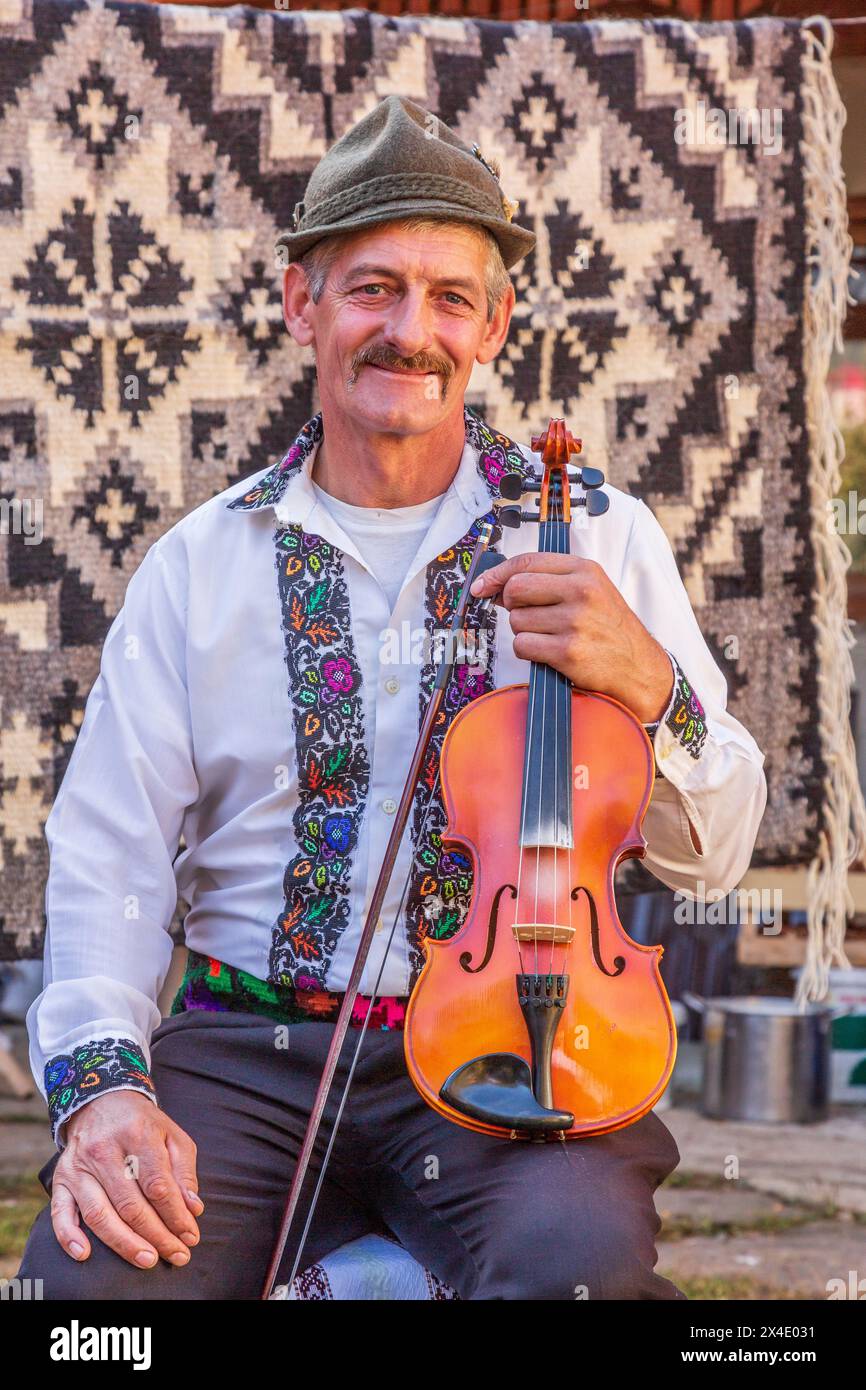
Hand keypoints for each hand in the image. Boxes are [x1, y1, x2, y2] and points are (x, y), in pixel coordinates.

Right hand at [51, 1090, 202, 1268]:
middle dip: (156, 1236)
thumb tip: (193, 1209)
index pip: (157, 1185)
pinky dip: (69, 1236)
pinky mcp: (61, 1178)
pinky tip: (85, 1255)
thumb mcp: (173, 1136)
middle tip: (176, 1255)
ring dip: (124, 1243)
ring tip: (148, 1260)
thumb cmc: (144, 1125)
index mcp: (137, 1134)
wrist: (103, 1102)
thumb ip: (185, 1172)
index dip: (176, 1216)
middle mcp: (105, 1150)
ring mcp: (79, 1166)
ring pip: (99, 1213)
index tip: (190, 1236)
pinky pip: (60, 1212)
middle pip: (130, 1205)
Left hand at [471, 553, 673, 723]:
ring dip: (525, 632)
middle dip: (513, 605)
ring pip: (516, 621)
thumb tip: (497, 585)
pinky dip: (529, 652)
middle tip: (529, 616)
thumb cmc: (608, 628)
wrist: (637, 666)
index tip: (482, 586)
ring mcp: (575, 621)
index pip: (527, 561)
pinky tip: (549, 652)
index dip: (498, 574)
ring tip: (550, 636)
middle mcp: (581, 591)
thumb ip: (550, 582)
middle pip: (516, 589)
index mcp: (585, 570)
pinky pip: (523, 646)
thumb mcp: (590, 591)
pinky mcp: (567, 651)